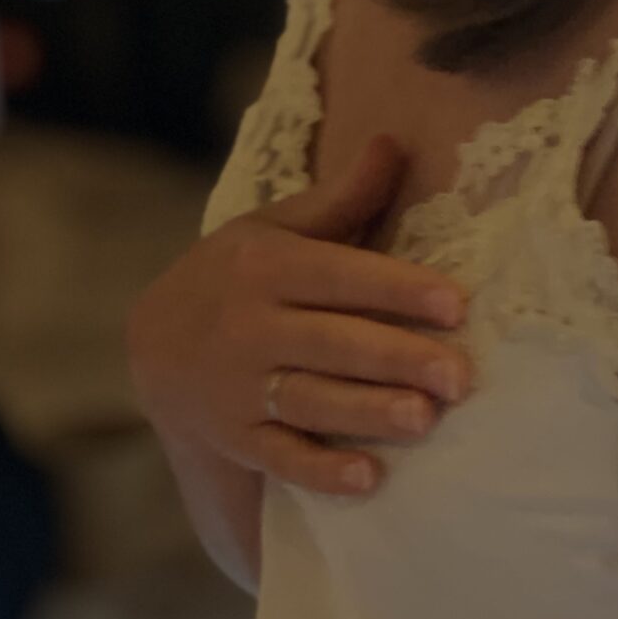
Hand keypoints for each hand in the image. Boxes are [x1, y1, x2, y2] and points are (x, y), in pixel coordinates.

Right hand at [128, 135, 471, 501]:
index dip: (396, 288)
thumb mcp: (275, 229)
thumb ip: (341, 198)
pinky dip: (322, 471)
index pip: (337, 275)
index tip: (456, 304)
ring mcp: (239, 387)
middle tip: (460, 377)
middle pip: (331, 343)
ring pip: (310, 401)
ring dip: (367, 413)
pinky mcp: (237, 437)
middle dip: (396, 359)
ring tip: (424, 420)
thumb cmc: (238, 278)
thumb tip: (395, 141)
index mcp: (263, 266)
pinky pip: (281, 458)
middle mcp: (248, 326)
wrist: (157, 345)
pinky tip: (369, 477)